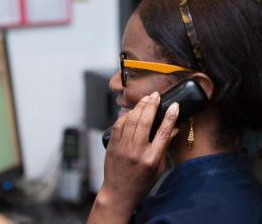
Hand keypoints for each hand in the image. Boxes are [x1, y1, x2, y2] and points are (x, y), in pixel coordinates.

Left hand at [87, 91, 178, 223]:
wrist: (119, 192)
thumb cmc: (141, 182)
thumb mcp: (159, 168)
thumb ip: (165, 147)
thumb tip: (174, 129)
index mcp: (152, 159)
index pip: (163, 133)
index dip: (170, 117)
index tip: (174, 105)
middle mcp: (137, 151)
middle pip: (146, 121)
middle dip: (152, 105)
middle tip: (156, 95)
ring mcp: (123, 147)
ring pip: (131, 120)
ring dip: (139, 106)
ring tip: (146, 99)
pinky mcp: (113, 145)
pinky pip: (119, 124)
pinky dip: (125, 115)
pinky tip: (132, 110)